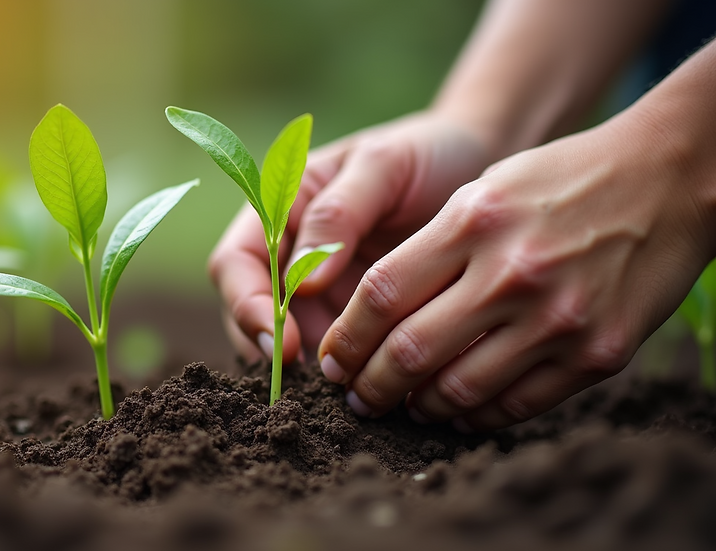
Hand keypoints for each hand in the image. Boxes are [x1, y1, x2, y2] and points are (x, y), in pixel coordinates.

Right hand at [208, 112, 492, 362]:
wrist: (474, 168)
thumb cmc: (424, 155)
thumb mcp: (383, 165)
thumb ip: (339, 213)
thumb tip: (299, 283)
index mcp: (276, 210)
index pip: (235, 264)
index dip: (247, 304)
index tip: (281, 339)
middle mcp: (286, 256)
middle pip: (250, 314)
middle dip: (272, 350)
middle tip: (314, 378)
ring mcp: (317, 292)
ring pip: (287, 344)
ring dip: (306, 371)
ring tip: (347, 387)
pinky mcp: (351, 319)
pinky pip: (333, 355)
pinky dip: (342, 373)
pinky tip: (370, 382)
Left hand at [318, 114, 714, 430]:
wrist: (669, 180)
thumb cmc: (561, 181)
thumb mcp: (483, 191)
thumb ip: (428, 247)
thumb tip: (369, 313)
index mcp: (474, 221)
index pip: (381, 294)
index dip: (347, 337)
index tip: (332, 358)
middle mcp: (513, 272)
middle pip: (410, 351)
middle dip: (370, 384)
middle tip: (356, 395)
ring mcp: (559, 318)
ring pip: (459, 389)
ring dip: (418, 406)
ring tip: (404, 404)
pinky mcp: (599, 354)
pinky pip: (517, 404)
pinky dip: (476, 415)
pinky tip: (458, 409)